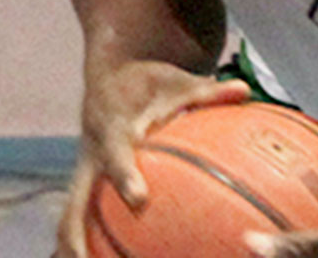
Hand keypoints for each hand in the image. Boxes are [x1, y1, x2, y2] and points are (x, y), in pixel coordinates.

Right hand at [53, 61, 249, 257]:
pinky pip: (83, 219)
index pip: (115, 152)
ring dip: (75, 249)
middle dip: (78, 235)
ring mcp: (86, 174)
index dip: (124, 175)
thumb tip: (244, 90)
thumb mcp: (178, 81)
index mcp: (112, 126)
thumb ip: (208, 92)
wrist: (109, 78)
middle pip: (76, 200)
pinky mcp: (87, 186)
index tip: (138, 200)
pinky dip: (87, 244)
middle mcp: (92, 155)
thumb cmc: (149, 83)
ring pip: (73, 217)